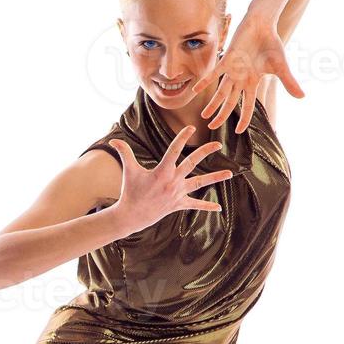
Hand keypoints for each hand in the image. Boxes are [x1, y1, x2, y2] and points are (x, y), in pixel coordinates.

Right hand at [107, 125, 232, 235]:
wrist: (131, 216)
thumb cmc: (129, 192)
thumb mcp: (128, 171)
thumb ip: (124, 153)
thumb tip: (113, 140)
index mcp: (162, 171)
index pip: (175, 150)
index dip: (183, 137)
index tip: (191, 128)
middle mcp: (173, 181)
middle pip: (192, 163)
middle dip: (205, 151)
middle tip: (218, 144)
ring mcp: (177, 193)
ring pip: (200, 183)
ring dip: (215, 178)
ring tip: (229, 173)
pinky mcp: (178, 204)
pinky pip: (195, 205)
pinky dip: (206, 206)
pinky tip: (219, 207)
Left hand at [189, 14, 303, 133]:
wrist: (263, 24)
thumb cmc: (272, 44)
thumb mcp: (281, 66)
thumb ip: (289, 82)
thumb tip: (302, 97)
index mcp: (253, 82)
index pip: (248, 105)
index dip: (244, 119)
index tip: (238, 132)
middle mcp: (241, 79)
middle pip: (230, 102)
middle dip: (222, 115)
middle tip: (213, 127)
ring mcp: (233, 70)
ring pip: (221, 91)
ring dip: (213, 104)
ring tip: (204, 116)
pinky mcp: (227, 59)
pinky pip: (214, 73)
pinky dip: (205, 81)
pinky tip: (195, 90)